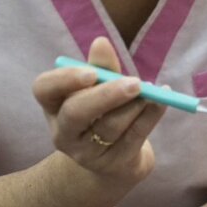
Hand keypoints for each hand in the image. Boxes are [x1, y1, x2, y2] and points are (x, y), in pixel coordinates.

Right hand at [32, 37, 165, 185]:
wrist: (114, 159)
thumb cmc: (102, 113)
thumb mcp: (98, 89)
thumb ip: (100, 67)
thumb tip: (101, 43)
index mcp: (53, 106)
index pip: (44, 90)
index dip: (65, 80)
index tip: (91, 72)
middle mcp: (63, 132)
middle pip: (76, 113)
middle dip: (106, 95)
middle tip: (135, 82)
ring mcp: (87, 153)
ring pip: (110, 126)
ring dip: (135, 105)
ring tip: (152, 90)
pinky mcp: (114, 164)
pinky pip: (134, 137)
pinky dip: (151, 115)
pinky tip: (163, 100)